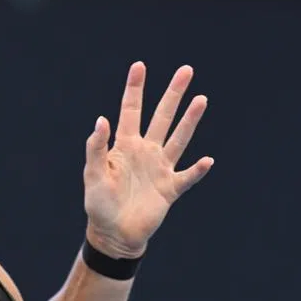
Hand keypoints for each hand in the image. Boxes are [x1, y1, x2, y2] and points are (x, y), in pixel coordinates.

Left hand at [83, 62, 212, 257]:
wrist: (114, 234)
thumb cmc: (99, 204)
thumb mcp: (93, 175)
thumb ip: (96, 148)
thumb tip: (101, 119)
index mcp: (125, 146)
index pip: (131, 111)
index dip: (135, 89)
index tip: (139, 65)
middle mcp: (146, 152)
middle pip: (162, 117)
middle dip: (173, 94)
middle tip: (185, 70)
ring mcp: (160, 169)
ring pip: (179, 139)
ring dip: (190, 121)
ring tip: (201, 99)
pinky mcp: (170, 189)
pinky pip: (187, 177)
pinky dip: (197, 170)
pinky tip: (207, 160)